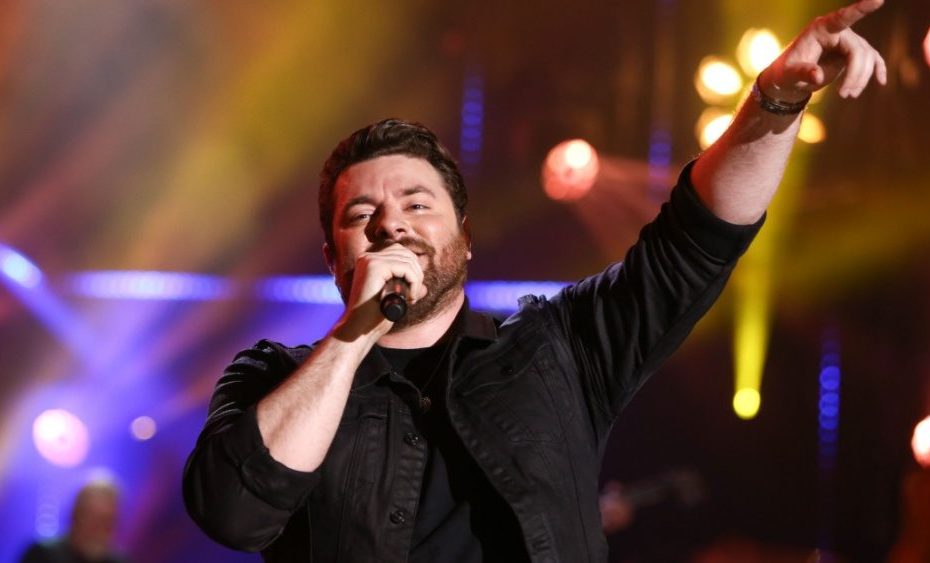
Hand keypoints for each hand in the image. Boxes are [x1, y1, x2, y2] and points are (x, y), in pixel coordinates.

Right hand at [336, 243, 427, 337]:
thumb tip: (425, 288)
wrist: (359, 328)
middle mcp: (367, 256)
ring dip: (416, 280)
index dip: (412, 269)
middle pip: (405, 253)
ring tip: (411, 298)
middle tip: (413, 295)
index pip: (400, 251)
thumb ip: (406, 289)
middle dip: (416, 273)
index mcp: (369, 260)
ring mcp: (370, 260)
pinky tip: (410, 298)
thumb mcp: (393, 298)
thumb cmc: (374, 316)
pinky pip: (406, 268)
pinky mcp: (375, 267)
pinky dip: (414, 282)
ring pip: (408, 261)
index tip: (412, 291)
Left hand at [762, 0, 886, 101]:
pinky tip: (880, 82)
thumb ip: (802, 73)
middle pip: (858, 50)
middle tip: (844, 95)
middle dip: (855, 74)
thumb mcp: (789, 75)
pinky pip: (871, 58)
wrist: (790, 80)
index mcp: (820, 29)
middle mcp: (837, 32)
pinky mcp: (853, 53)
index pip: (843, 17)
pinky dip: (877, 70)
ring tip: (847, 95)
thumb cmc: (787, 73)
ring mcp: (847, 41)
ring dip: (861, 78)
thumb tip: (817, 76)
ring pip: (867, 57)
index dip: (860, 9)